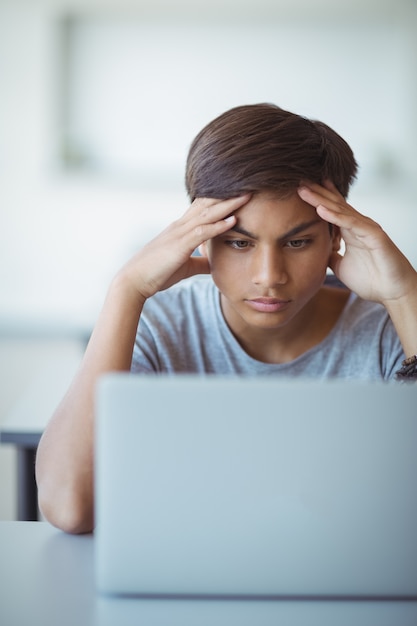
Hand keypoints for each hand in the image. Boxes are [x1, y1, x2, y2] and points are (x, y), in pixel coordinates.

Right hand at [117, 195, 248, 300]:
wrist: (135, 280)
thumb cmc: (157, 273)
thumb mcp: (184, 266)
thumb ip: (201, 261)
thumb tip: (215, 262)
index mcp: (181, 229)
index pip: (203, 207)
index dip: (221, 198)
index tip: (239, 191)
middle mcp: (180, 226)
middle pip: (208, 204)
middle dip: (228, 195)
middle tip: (249, 184)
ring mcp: (179, 234)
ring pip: (207, 214)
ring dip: (228, 205)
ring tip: (247, 196)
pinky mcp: (179, 246)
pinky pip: (202, 232)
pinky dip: (218, 226)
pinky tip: (233, 220)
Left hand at [297, 181, 415, 305]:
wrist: (393, 292)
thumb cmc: (372, 279)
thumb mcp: (341, 266)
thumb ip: (330, 255)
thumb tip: (317, 249)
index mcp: (351, 231)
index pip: (332, 209)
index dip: (317, 198)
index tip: (300, 189)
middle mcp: (359, 225)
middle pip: (334, 204)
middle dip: (316, 192)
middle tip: (298, 180)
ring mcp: (366, 228)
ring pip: (340, 210)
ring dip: (321, 199)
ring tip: (303, 190)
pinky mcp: (373, 235)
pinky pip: (351, 223)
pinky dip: (335, 216)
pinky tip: (320, 209)